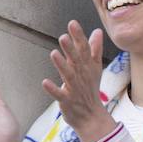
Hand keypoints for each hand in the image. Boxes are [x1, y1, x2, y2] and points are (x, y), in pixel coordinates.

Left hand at [42, 21, 115, 141]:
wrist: (91, 117)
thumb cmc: (90, 90)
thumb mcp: (95, 68)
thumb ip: (94, 49)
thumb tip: (97, 32)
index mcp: (87, 67)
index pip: (84, 49)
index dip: (78, 37)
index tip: (72, 23)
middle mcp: (82, 75)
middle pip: (77, 61)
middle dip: (71, 49)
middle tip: (64, 36)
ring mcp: (75, 88)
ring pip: (68, 75)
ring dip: (62, 65)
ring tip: (54, 54)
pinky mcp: (67, 100)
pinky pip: (60, 95)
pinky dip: (53, 89)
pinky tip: (45, 83)